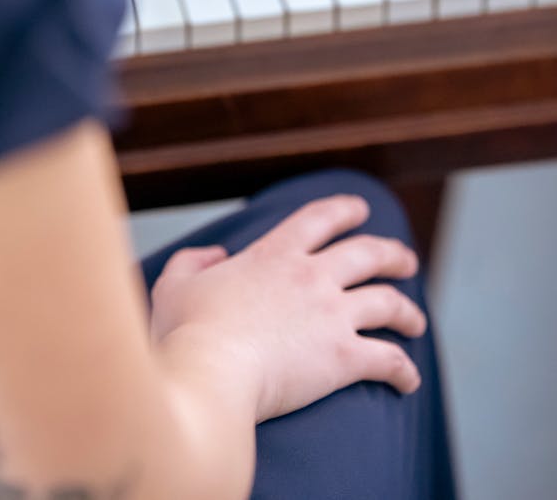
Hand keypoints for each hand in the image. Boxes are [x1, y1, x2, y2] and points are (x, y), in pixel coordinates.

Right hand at [151, 194, 426, 423]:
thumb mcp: (175, 285)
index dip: (344, 209)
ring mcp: (332, 315)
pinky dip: (403, 370)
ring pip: (388, 303)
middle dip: (393, 254)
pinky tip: (409, 380)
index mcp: (274, 254)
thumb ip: (192, 262)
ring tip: (415, 320)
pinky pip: (387, 360)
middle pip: (368, 253)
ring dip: (407, 311)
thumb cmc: (187, 333)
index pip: (319, 218)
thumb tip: (215, 255)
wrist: (210, 375)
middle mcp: (311, 276)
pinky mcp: (343, 357)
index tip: (360, 208)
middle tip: (406, 260)